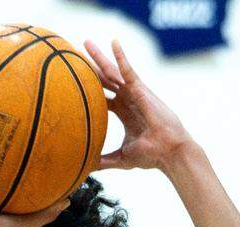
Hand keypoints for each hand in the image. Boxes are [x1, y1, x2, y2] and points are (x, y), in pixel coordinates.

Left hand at [84, 39, 192, 170]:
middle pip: (103, 79)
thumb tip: (85, 170)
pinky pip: (128, 70)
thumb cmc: (150, 155)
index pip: (102, 96)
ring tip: (85, 43)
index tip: (71, 82)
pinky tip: (112, 42)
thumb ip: (104, 160)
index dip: (87, 89)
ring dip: (99, 56)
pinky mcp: (141, 90)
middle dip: (90, 67)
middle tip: (74, 54)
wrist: (168, 152)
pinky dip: (121, 56)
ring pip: (112, 71)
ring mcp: (134, 93)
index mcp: (124, 111)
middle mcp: (127, 99)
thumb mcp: (121, 158)